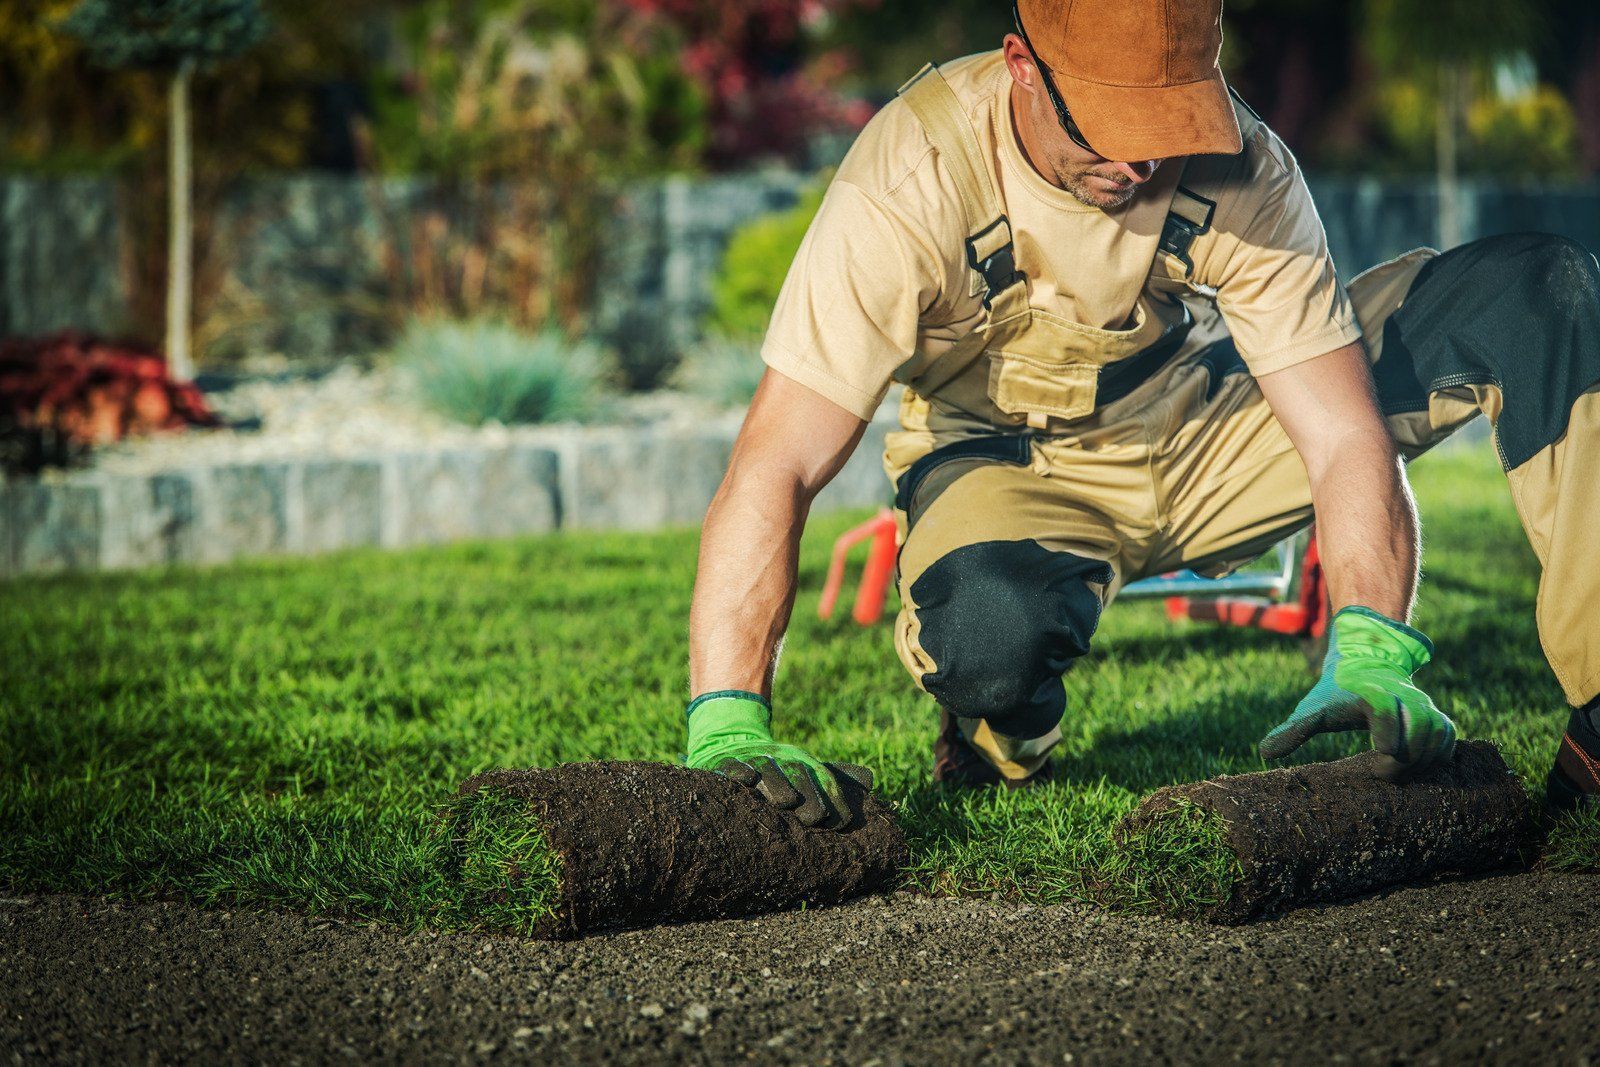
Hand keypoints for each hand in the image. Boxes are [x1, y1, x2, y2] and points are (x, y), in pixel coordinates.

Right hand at [684, 691, 873, 828]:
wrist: (732, 740)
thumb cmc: (777, 766)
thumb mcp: (806, 767)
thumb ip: (836, 776)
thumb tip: (871, 780)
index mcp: (802, 761)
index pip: (822, 779)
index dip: (832, 799)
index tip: (840, 823)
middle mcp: (779, 757)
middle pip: (796, 773)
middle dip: (807, 795)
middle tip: (814, 819)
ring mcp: (752, 758)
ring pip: (766, 769)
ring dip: (776, 784)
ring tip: (786, 802)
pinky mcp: (725, 762)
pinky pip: (732, 765)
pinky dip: (739, 771)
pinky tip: (747, 780)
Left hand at [1259, 606, 1455, 772]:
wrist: (1365, 665)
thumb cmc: (1335, 694)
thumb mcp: (1312, 709)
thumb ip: (1292, 730)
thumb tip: (1264, 753)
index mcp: (1370, 692)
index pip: (1384, 708)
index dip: (1387, 730)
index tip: (1381, 752)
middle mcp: (1402, 696)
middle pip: (1417, 727)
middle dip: (1403, 757)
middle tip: (1381, 774)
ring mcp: (1422, 705)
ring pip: (1437, 734)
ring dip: (1422, 760)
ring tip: (1398, 774)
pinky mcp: (1435, 715)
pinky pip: (1449, 736)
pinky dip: (1439, 755)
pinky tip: (1418, 770)